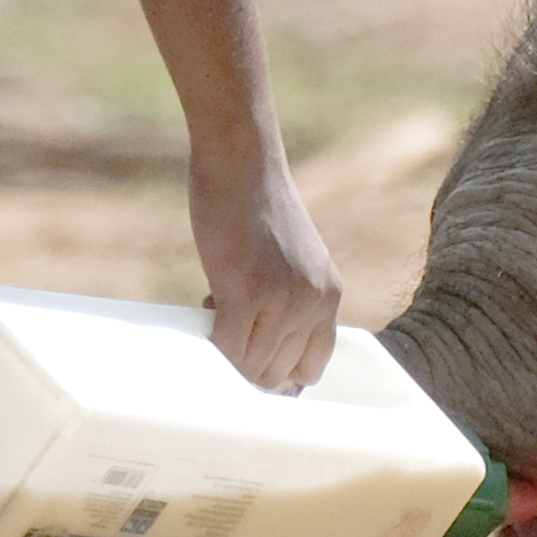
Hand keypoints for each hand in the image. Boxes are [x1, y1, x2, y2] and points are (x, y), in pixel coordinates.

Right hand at [191, 134, 343, 392]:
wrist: (242, 161)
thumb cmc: (254, 204)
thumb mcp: (289, 258)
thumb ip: (286, 299)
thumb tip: (257, 346)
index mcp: (329, 295)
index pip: (310, 366)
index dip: (277, 369)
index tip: (250, 348)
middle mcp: (315, 303)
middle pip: (278, 374)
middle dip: (246, 359)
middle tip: (229, 316)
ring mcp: (285, 300)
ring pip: (252, 368)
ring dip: (227, 349)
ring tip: (220, 300)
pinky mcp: (249, 293)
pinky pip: (228, 348)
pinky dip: (210, 343)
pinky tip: (208, 302)